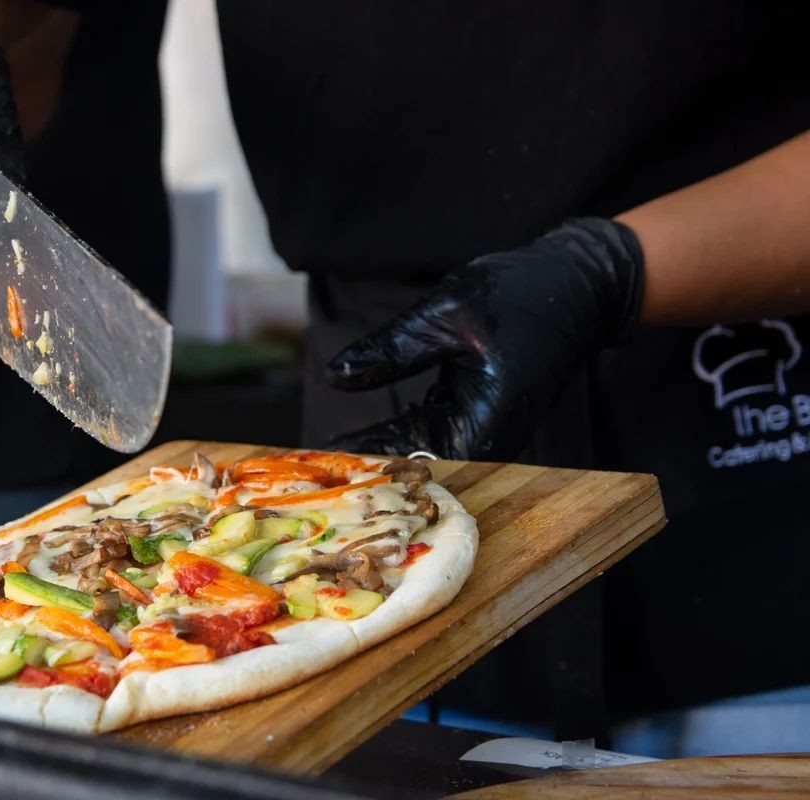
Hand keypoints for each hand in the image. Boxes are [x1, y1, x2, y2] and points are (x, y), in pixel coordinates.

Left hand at [325, 218, 645, 460]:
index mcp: (486, 419)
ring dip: (375, 457)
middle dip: (364, 470)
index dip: (369, 471)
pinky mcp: (472, 416)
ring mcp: (480, 428)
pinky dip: (392, 437)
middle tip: (307, 476)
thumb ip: (390, 351)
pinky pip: (426, 437)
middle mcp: (487, 436)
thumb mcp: (443, 314)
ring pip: (419, 456)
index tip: (320, 473)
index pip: (420, 463)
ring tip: (317, 465)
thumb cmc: (517, 294)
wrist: (575, 283)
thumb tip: (334, 376)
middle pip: (417, 469)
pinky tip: (349, 441)